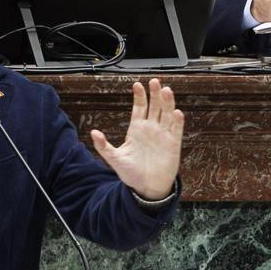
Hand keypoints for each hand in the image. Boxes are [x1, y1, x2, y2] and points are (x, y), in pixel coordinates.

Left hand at [89, 78, 183, 200]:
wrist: (146, 187)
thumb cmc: (131, 173)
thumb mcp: (114, 158)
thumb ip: (103, 146)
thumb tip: (93, 133)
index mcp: (136, 130)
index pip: (139, 108)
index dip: (139, 96)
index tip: (137, 85)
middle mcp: (151, 129)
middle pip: (154, 106)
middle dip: (155, 94)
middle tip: (154, 81)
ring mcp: (163, 135)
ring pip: (166, 114)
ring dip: (167, 102)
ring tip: (166, 90)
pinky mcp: (173, 144)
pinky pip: (176, 129)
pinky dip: (177, 121)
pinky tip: (176, 112)